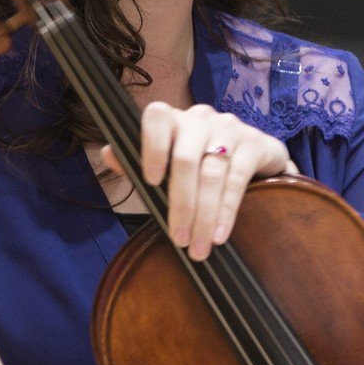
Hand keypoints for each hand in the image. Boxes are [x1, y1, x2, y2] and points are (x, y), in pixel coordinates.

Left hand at [98, 102, 294, 260]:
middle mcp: (200, 118)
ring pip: (212, 174)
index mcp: (174, 120)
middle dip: (180, 204)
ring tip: (198, 247)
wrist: (254, 157)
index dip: (152, 147)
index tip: (150, 181)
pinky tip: (219, 233)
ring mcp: (230, 127)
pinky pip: (237, 179)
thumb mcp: (169, 163)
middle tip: (179, 239)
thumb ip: (138, 162)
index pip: (157, 117)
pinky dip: (227, 211)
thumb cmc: (201, 163)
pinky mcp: (255, 143)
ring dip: (203, 216)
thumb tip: (108, 154)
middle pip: (185, 159)